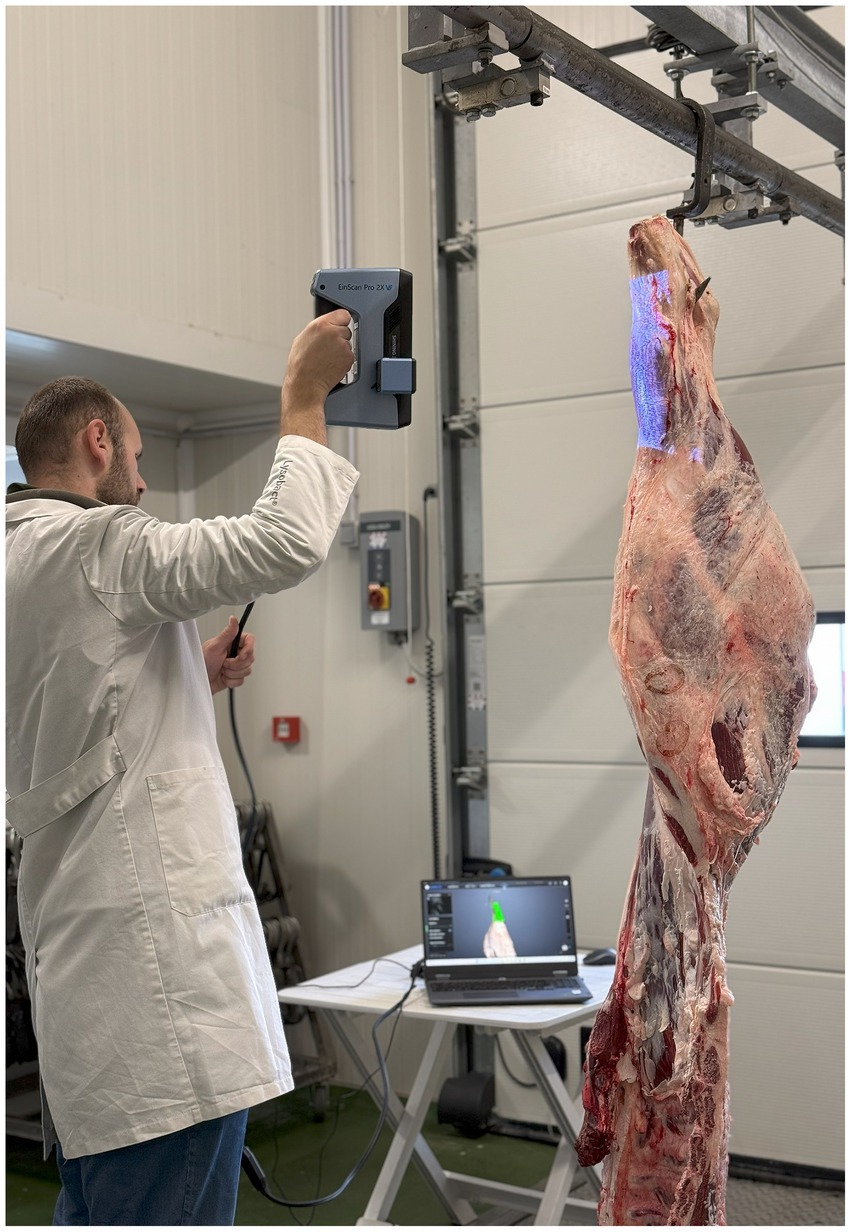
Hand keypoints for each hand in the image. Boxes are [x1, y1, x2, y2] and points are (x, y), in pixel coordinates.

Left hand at [203, 616, 255, 695]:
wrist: (198, 681)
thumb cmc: (201, 663)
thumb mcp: (214, 647)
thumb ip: (227, 634)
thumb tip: (233, 619)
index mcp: (231, 642)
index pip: (250, 640)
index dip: (249, 648)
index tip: (240, 655)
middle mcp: (235, 653)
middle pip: (250, 657)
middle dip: (236, 664)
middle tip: (224, 663)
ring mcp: (236, 666)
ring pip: (247, 670)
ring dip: (232, 673)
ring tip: (221, 670)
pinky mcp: (235, 676)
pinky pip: (242, 680)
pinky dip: (231, 681)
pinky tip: (223, 678)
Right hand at [280, 311, 353, 442]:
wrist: (306, 384)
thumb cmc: (301, 365)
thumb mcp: (303, 338)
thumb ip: (318, 329)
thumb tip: (327, 325)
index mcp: (320, 325)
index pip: (343, 314)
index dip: (340, 321)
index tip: (339, 325)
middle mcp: (333, 333)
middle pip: (346, 329)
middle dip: (340, 337)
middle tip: (328, 348)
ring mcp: (343, 346)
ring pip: (348, 343)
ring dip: (342, 349)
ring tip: (328, 358)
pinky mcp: (349, 358)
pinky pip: (350, 355)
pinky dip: (344, 360)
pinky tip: (332, 364)